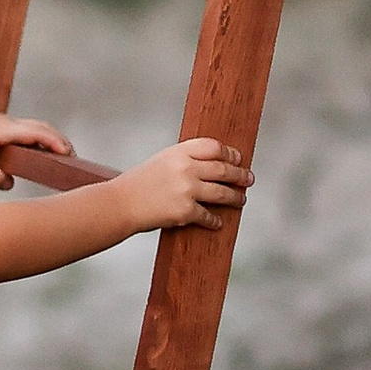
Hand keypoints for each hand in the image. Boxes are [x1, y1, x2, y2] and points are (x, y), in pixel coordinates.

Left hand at [0, 106, 73, 192]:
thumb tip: (10, 184)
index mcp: (7, 128)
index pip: (40, 133)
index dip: (57, 143)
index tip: (70, 155)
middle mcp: (8, 122)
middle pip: (43, 127)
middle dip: (59, 141)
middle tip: (72, 158)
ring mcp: (3, 123)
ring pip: (34, 127)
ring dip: (48, 139)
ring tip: (58, 157)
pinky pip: (24, 131)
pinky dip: (36, 140)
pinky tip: (34, 154)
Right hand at [122, 138, 247, 232]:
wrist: (121, 204)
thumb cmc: (139, 183)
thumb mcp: (162, 160)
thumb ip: (184, 159)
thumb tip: (212, 166)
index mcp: (179, 152)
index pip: (213, 147)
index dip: (230, 153)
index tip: (238, 158)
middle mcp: (186, 168)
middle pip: (223, 169)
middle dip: (240, 175)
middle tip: (248, 179)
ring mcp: (187, 190)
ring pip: (222, 193)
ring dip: (235, 198)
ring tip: (241, 200)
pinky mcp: (185, 211)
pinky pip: (208, 216)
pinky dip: (215, 221)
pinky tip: (218, 222)